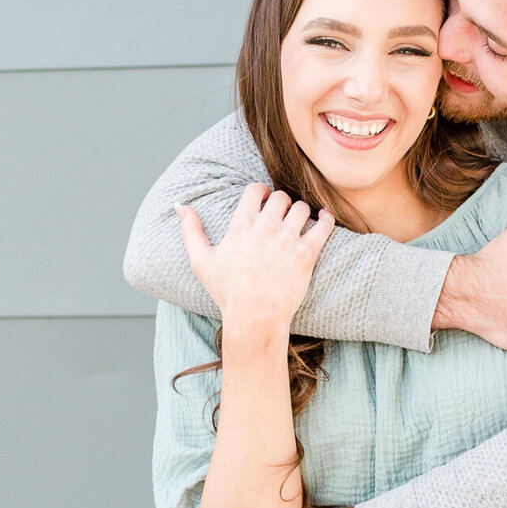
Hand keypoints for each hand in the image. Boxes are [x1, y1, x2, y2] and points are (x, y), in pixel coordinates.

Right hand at [176, 183, 333, 332]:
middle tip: (282, 216)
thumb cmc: (227, 292)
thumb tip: (180, 206)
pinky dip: (326, 219)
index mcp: (241, 224)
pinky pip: (323, 225)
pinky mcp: (307, 253)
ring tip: (300, 222)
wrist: (254, 317)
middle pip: (281, 197)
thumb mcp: (200, 261)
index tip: (265, 200)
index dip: (262, 192)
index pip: (256, 190)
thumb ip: (190, 230)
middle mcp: (265, 227)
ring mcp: (288, 239)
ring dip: (301, 212)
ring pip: (302, 208)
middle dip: (282, 204)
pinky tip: (324, 218)